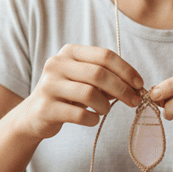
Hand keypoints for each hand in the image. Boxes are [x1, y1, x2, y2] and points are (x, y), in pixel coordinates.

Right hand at [19, 44, 142, 139]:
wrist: (33, 115)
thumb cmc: (66, 95)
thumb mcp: (83, 79)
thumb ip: (105, 77)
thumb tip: (135, 86)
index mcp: (69, 52)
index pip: (105, 55)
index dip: (126, 70)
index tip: (139, 84)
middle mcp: (57, 64)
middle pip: (99, 74)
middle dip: (122, 89)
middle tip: (134, 101)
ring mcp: (49, 86)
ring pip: (89, 93)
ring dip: (105, 105)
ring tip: (106, 111)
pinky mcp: (45, 108)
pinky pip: (79, 115)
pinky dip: (92, 119)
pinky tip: (93, 120)